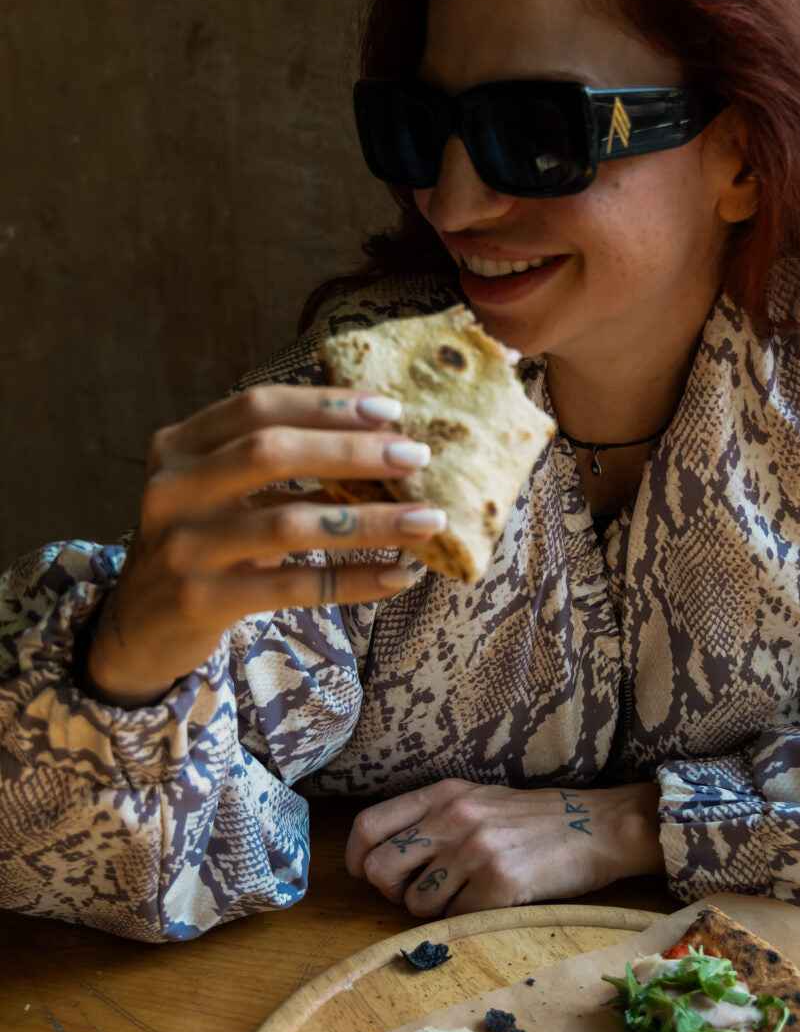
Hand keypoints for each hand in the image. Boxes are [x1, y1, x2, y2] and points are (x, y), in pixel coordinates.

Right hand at [84, 384, 445, 706]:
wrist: (139, 627)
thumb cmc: (202, 543)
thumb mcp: (218, 489)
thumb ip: (271, 458)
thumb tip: (378, 432)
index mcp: (178, 445)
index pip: (258, 406)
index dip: (327, 404)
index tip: (391, 409)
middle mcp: (172, 488)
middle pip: (272, 453)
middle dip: (353, 451)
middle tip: (417, 457)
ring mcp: (183, 546)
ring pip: (291, 522)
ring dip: (371, 521)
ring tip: (428, 520)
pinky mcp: (202, 600)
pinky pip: (296, 586)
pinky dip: (355, 579)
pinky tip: (400, 575)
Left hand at [345, 778, 664, 915]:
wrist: (596, 827)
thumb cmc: (533, 819)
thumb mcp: (477, 799)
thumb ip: (431, 817)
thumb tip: (380, 856)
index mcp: (444, 794)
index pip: (368, 826)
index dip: (356, 857)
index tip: (364, 874)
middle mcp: (453, 819)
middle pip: (379, 870)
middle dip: (391, 892)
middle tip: (417, 893)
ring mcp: (475, 853)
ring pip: (415, 903)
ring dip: (433, 909)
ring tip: (465, 894)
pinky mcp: (498, 888)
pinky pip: (453, 920)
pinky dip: (465, 920)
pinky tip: (490, 902)